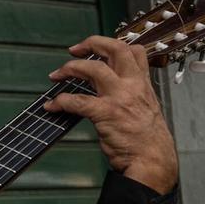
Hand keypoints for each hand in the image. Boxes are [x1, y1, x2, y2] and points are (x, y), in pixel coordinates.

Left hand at [45, 34, 178, 192]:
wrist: (152, 159)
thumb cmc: (147, 140)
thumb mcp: (146, 109)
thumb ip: (131, 95)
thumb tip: (109, 92)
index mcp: (142, 84)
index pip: (134, 51)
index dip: (114, 43)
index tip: (98, 47)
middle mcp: (133, 85)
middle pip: (115, 49)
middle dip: (91, 43)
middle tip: (73, 51)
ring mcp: (120, 97)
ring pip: (93, 68)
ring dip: (70, 68)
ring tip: (56, 75)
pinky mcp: (106, 113)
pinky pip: (77, 101)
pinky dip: (61, 101)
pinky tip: (52, 106)